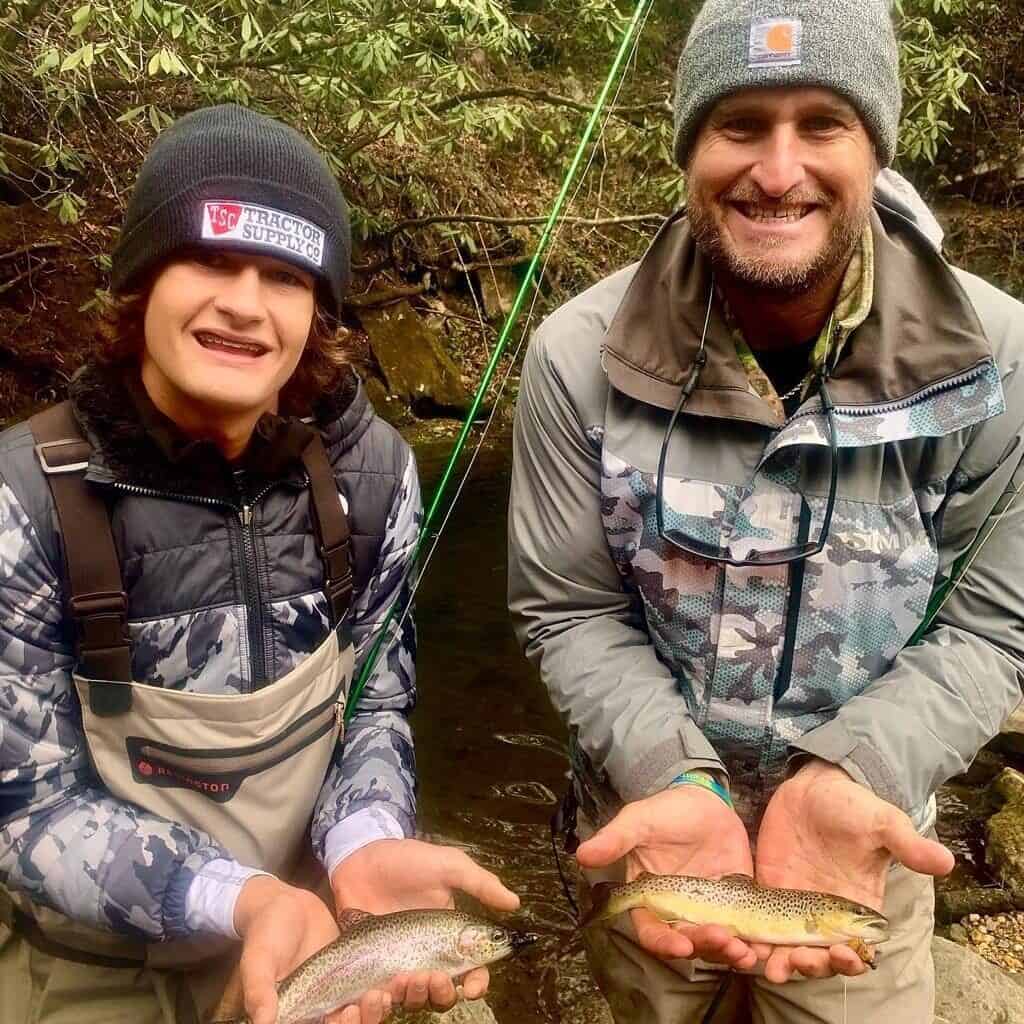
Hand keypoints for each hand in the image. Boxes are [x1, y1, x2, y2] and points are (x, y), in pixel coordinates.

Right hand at [234, 876, 382, 1023]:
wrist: (283, 903)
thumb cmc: (264, 933)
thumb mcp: (258, 960)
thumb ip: (259, 990)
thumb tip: (262, 1023)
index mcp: (296, 1011)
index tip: (347, 1012)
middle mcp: (320, 1005)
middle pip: (348, 1023)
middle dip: (365, 1018)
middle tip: (373, 997)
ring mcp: (340, 987)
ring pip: (365, 1008)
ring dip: (379, 1005)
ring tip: (389, 988)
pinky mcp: (355, 967)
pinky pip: (374, 982)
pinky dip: (389, 984)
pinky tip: (403, 974)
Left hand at [330, 838, 520, 1013]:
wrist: (360, 858)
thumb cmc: (408, 861)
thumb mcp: (448, 866)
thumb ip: (481, 884)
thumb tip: (515, 904)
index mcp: (450, 933)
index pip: (472, 968)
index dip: (477, 982)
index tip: (473, 987)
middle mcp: (427, 954)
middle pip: (445, 992)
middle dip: (444, 992)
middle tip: (435, 976)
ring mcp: (398, 963)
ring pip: (416, 999)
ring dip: (416, 995)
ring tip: (406, 976)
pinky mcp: (372, 968)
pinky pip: (382, 998)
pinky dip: (384, 1002)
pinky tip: (381, 988)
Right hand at [575, 786, 759, 969]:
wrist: (703, 798)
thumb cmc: (665, 810)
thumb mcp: (639, 820)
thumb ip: (614, 839)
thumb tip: (581, 855)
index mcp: (650, 897)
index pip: (651, 930)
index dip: (664, 942)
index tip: (681, 944)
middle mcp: (678, 911)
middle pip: (687, 941)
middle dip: (704, 946)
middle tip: (723, 940)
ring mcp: (708, 910)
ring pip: (716, 942)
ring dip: (729, 952)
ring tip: (746, 952)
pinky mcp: (736, 904)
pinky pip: (742, 930)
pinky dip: (751, 942)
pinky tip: (760, 946)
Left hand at [754, 758, 954, 983]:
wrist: (815, 787)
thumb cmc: (854, 806)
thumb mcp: (883, 822)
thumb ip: (908, 844)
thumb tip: (947, 861)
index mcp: (859, 908)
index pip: (857, 948)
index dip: (851, 959)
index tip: (843, 955)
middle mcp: (827, 917)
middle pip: (818, 956)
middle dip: (808, 966)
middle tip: (795, 962)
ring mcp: (795, 907)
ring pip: (786, 948)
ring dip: (777, 961)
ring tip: (766, 965)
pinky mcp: (767, 891)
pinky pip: (757, 923)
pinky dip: (750, 939)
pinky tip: (738, 944)